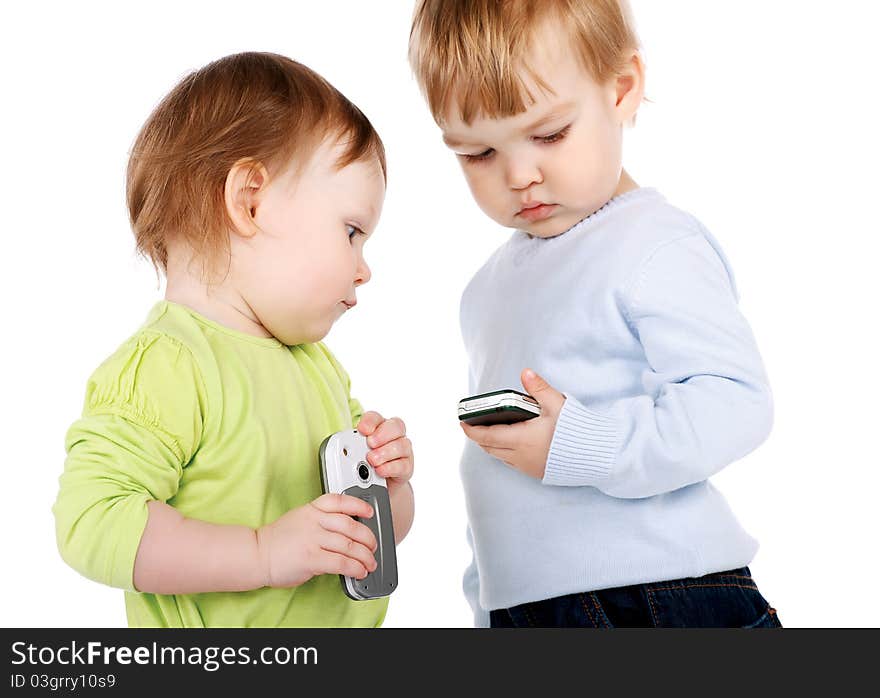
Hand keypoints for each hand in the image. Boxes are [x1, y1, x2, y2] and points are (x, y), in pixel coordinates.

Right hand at [256, 493, 377, 587]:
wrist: (255, 554)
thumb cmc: (278, 540)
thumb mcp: (300, 519)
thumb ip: (321, 521)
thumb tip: (346, 533)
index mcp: (312, 509)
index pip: (340, 501)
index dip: (358, 505)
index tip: (369, 511)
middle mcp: (314, 522)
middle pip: (351, 525)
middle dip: (368, 538)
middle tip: (373, 546)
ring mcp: (312, 539)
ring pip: (350, 545)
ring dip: (365, 557)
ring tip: (370, 563)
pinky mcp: (311, 559)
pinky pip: (341, 562)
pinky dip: (355, 568)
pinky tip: (359, 571)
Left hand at [357, 411, 413, 491]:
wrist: (376, 486)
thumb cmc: (364, 465)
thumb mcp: (355, 454)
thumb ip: (352, 448)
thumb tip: (341, 450)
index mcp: (378, 427)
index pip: (376, 417)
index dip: (369, 421)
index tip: (362, 429)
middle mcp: (393, 436)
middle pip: (395, 426)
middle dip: (382, 434)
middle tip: (370, 443)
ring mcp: (402, 450)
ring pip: (402, 444)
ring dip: (385, 452)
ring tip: (372, 461)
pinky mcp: (406, 467)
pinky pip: (403, 465)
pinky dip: (390, 467)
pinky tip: (380, 470)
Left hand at [460, 369, 565, 478]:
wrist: (596, 456)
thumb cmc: (576, 431)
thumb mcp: (557, 404)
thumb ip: (539, 388)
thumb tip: (525, 373)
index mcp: (521, 439)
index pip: (486, 436)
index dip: (471, 430)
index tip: (462, 422)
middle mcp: (520, 456)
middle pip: (489, 448)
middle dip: (479, 437)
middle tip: (473, 425)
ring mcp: (527, 466)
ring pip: (499, 456)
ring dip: (491, 445)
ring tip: (489, 432)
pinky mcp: (536, 472)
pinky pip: (512, 463)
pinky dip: (504, 453)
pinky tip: (510, 443)